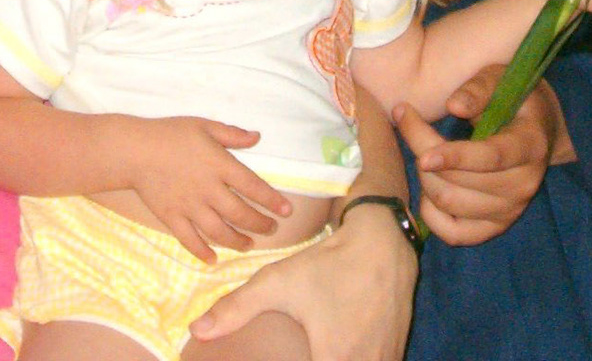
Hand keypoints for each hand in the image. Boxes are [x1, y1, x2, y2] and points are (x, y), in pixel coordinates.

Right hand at [120, 116, 292, 261]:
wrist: (133, 150)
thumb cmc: (170, 133)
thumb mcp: (204, 125)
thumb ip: (232, 133)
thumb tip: (258, 137)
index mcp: (219, 165)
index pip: (254, 187)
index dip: (273, 201)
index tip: (287, 212)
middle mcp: (208, 190)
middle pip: (241, 215)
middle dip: (260, 225)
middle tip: (271, 230)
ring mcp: (190, 207)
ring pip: (220, 232)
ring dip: (238, 242)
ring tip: (249, 245)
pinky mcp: (172, 218)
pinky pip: (191, 241)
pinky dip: (203, 253)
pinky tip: (214, 258)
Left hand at [190, 200, 414, 360]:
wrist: (384, 243)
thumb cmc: (329, 263)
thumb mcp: (279, 282)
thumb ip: (237, 308)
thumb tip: (196, 330)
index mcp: (335, 359)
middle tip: (299, 354)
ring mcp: (385, 360)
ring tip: (315, 351)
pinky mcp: (396, 352)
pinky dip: (356, 360)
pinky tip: (339, 350)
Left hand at [392, 76, 571, 246]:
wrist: (539, 131)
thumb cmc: (513, 99)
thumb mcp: (499, 80)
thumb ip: (477, 89)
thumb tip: (454, 106)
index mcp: (529, 146)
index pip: (491, 158)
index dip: (455, 157)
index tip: (424, 156)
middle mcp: (523, 184)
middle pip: (460, 182)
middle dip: (423, 152)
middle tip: (405, 119)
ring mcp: (510, 210)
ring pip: (451, 203)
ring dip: (425, 177)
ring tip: (422, 150)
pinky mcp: (494, 228)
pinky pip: (453, 234)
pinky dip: (430, 213)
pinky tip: (429, 184)